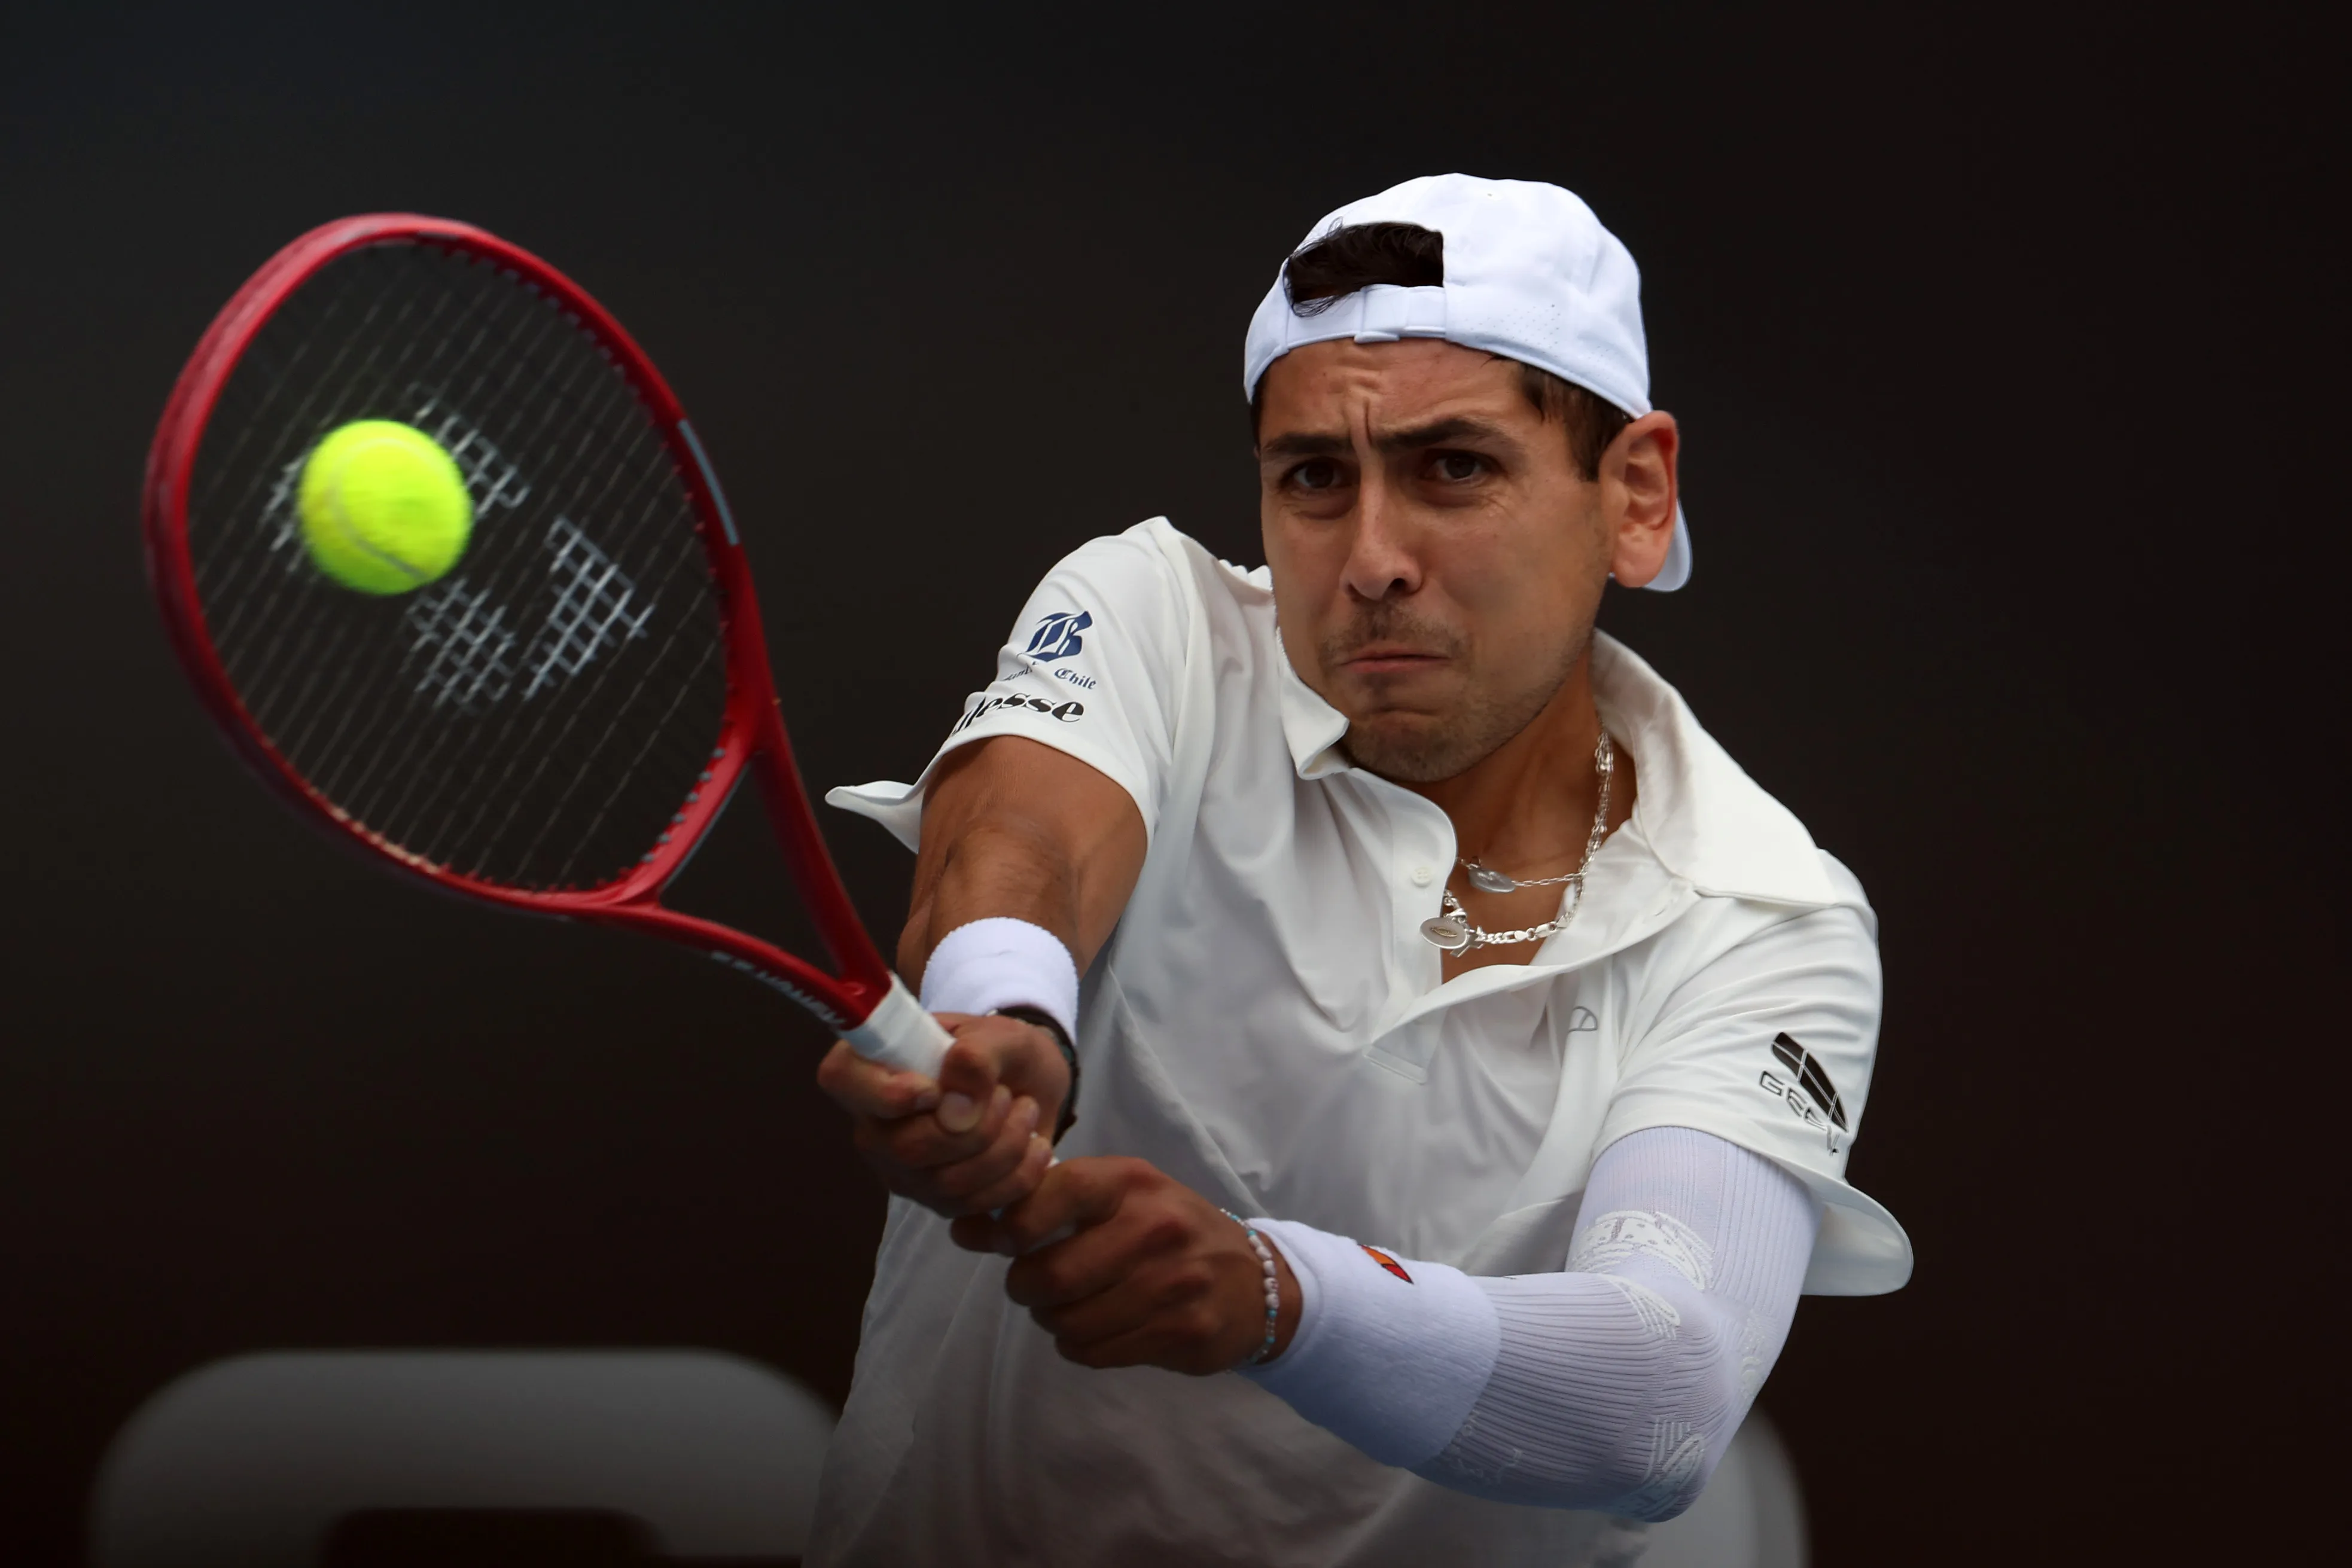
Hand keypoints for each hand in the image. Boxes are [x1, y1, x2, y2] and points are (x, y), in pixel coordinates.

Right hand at [816, 1011, 1067, 1216]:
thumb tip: (957, 1102)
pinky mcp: (937, 1203)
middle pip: (905, 1148)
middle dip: (974, 1127)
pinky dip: (1018, 1176)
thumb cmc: (999, 1051)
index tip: (935, 1089)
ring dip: (1005, 1147)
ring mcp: (902, 1172)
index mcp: (871, 1066)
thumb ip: (978, 1057)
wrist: (1030, 1085)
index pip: (842, 1079)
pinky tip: (1035, 1146)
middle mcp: (875, 1127)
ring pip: (946, 1184)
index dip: (884, 1092)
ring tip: (1024, 1110)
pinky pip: (975, 1207)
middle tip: (1007, 1095)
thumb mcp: (1000, 1035)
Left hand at [949, 1157, 1301, 1375]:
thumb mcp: (1121, 1197)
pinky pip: (1096, 1352)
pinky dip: (1081, 1346)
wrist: (1255, 1281)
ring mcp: (1173, 1283)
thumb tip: (964, 1228)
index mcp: (1132, 1182)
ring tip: (1072, 1307)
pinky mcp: (1184, 1331)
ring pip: (1068, 1322)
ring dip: (1054, 1321)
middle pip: (1049, 1275)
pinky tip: (1101, 1328)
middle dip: (1027, 1288)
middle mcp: (1155, 1227)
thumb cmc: (1170, 1230)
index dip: (1011, 1227)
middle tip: (1036, 1286)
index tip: (1005, 1242)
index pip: (1048, 1195)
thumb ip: (1047, 1204)